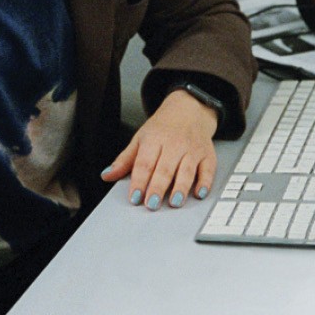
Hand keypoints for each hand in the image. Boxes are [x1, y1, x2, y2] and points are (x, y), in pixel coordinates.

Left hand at [101, 90, 218, 210]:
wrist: (189, 109)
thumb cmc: (163, 127)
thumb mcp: (140, 139)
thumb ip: (124, 160)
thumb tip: (106, 175)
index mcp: (154, 139)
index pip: (144, 163)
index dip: (139, 182)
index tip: (135, 198)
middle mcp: (174, 144)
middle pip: (165, 168)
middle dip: (158, 188)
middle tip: (152, 205)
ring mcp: (192, 149)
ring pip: (186, 170)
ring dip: (181, 188)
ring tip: (174, 203)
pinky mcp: (207, 154)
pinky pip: (208, 170)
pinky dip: (204, 182)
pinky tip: (199, 194)